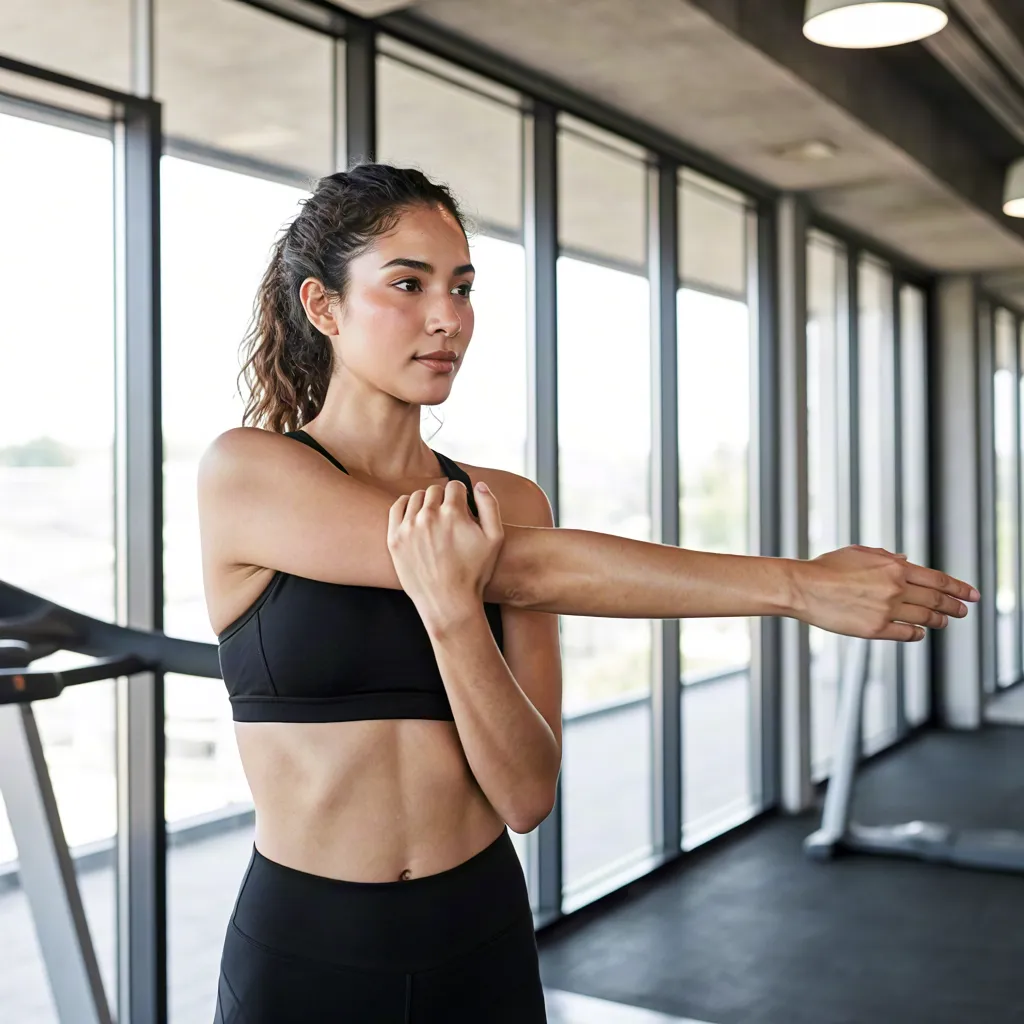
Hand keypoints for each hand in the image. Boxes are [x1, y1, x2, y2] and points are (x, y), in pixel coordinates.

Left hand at [387, 479, 503, 632]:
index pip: (455, 486)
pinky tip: (415, 514)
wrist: (448, 603)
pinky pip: (397, 508)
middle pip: (435, 490)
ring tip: (434, 518)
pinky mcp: (395, 538)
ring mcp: (409, 527)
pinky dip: (406, 506)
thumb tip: (479, 484)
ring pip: (416, 497)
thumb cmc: (474, 573)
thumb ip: (490, 505)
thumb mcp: (495, 539)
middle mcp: (429, 516)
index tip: (462, 507)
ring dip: (426, 502)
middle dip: (444, 499)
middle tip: (449, 516)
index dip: (462, 496)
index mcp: (453, 512)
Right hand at [791, 544, 978, 640]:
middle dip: (954, 606)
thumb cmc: (826, 567)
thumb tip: (907, 560)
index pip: (938, 579)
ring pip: (925, 618)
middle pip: (936, 600)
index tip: (972, 594)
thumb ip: (886, 556)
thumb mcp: (859, 553)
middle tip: (963, 610)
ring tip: (944, 622)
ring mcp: (886, 610)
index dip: (959, 588)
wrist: (803, 587)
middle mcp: (895, 588)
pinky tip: (920, 632)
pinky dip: (918, 633)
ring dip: (939, 620)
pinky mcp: (875, 629)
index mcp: (893, 567)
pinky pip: (906, 633)